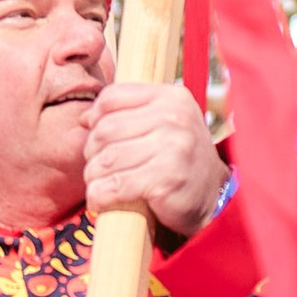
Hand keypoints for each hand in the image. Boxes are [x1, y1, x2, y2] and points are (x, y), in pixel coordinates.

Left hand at [82, 81, 226, 241]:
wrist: (211, 196)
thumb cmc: (178, 157)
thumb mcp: (163, 123)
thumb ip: (130, 113)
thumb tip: (85, 117)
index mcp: (172, 96)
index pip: (113, 97)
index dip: (94, 116)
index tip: (93, 135)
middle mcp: (175, 117)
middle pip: (106, 129)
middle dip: (91, 151)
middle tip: (95, 166)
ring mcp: (173, 148)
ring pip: (108, 158)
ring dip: (93, 176)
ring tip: (97, 183)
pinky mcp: (166, 179)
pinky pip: (116, 185)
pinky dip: (99, 195)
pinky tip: (100, 200)